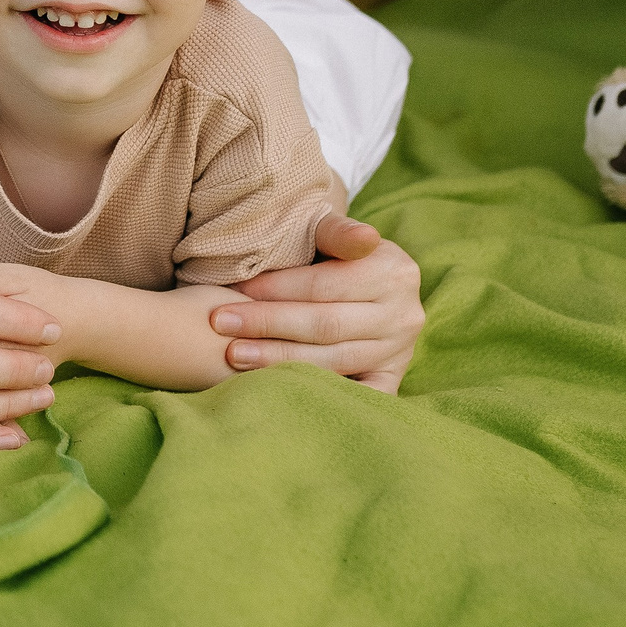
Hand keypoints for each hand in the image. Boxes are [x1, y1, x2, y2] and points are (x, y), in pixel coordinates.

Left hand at [209, 216, 421, 392]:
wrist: (362, 282)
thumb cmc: (332, 253)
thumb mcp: (332, 232)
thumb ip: (336, 231)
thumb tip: (363, 237)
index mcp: (395, 272)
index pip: (325, 285)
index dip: (277, 290)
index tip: (234, 290)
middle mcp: (405, 315)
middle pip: (327, 325)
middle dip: (269, 325)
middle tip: (221, 323)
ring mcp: (400, 351)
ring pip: (333, 361)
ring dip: (279, 360)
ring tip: (234, 354)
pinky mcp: (390, 378)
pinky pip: (353, 394)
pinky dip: (318, 395)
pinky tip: (277, 390)